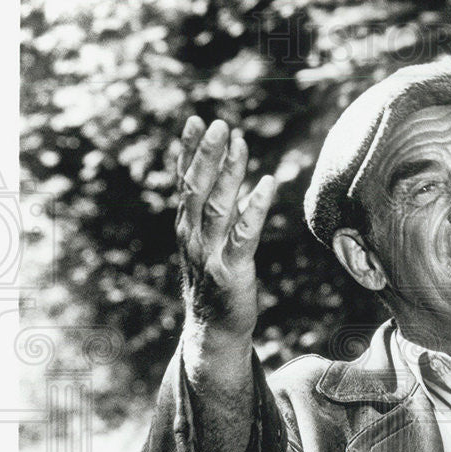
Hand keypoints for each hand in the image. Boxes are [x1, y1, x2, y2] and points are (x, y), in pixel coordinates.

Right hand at [176, 117, 274, 345]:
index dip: (188, 151)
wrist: (215, 330)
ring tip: (239, 142)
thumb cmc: (215, 283)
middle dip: (207, 154)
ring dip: (229, 172)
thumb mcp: (209, 244)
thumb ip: (213, 214)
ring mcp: (210, 254)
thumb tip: (225, 180)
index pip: (184, 182)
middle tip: (220, 124)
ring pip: (217, 206)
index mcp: (186, 228)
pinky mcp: (231, 271)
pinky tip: (266, 184)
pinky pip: (244, 235)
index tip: (196, 121)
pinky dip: (254, 208)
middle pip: (196, 188)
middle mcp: (192, 237)